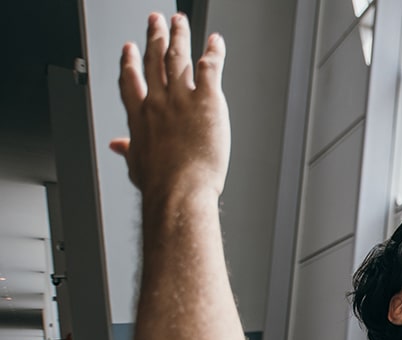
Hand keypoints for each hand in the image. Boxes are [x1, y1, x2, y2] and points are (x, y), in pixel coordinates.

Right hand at [109, 13, 229, 198]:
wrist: (179, 189)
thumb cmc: (160, 185)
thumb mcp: (137, 166)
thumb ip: (129, 151)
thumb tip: (118, 147)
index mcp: (140, 116)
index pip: (131, 81)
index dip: (129, 62)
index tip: (129, 48)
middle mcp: (158, 101)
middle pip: (153, 60)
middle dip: (154, 36)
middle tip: (155, 21)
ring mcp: (181, 98)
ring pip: (178, 57)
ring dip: (179, 35)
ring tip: (179, 21)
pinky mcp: (207, 100)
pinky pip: (210, 68)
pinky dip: (213, 52)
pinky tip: (215, 42)